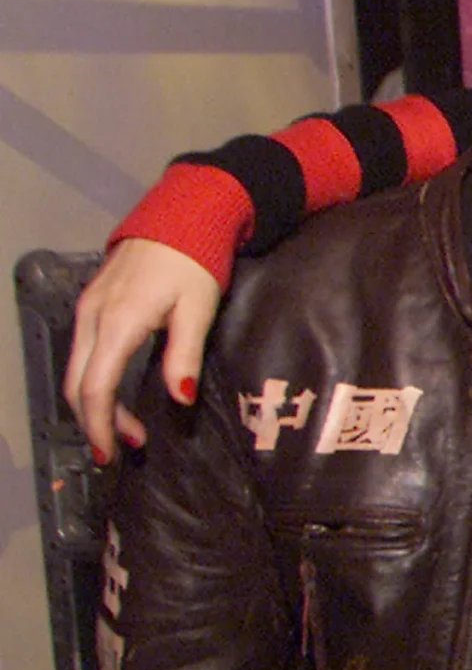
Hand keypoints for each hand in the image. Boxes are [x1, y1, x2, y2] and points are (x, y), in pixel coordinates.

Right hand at [64, 239, 221, 460]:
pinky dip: (93, 380)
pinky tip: (117, 393)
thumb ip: (184, 355)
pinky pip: (83, 351)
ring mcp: (87, 308)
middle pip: (77, 383)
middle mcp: (91, 317)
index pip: (95, 387)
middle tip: (125, 447)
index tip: (113, 452)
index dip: (101, 424)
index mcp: (117, 322)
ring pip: (77, 368)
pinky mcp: (92, 303)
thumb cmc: (194, 261)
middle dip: (96, 421)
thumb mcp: (197, 309)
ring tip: (128, 427)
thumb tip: (180, 398)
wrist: (180, 216)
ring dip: (95, 403)